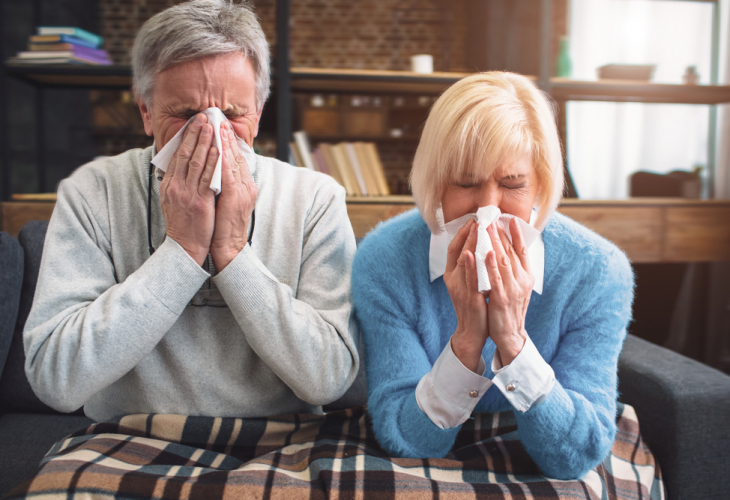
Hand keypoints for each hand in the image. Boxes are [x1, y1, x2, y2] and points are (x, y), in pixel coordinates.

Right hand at [160, 114, 217, 265]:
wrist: (184, 247)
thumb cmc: (183, 225)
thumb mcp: (173, 201)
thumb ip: (178, 184)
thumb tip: (182, 168)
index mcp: (169, 185)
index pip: (178, 156)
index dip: (186, 138)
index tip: (194, 124)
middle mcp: (175, 187)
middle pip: (185, 154)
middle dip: (195, 134)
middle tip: (203, 117)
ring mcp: (187, 194)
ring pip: (196, 162)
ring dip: (205, 142)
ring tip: (211, 126)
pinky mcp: (199, 202)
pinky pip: (207, 178)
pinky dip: (213, 162)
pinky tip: (218, 150)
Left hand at [209, 122, 257, 270]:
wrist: (228, 248)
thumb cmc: (223, 226)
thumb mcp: (225, 201)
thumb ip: (223, 184)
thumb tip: (213, 169)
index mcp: (245, 186)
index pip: (236, 159)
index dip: (228, 142)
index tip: (220, 127)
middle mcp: (247, 186)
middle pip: (237, 156)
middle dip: (227, 137)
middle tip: (218, 119)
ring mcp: (243, 191)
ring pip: (233, 161)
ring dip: (225, 143)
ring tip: (217, 127)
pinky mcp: (236, 198)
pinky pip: (229, 174)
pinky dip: (223, 160)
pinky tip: (217, 148)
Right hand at [444, 219, 488, 372]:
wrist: (471, 332)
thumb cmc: (474, 306)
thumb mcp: (469, 283)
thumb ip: (471, 267)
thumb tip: (478, 247)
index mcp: (452, 274)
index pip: (454, 248)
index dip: (462, 233)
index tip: (472, 220)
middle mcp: (453, 279)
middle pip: (457, 251)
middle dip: (467, 233)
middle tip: (477, 218)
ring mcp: (459, 288)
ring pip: (462, 262)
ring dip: (469, 243)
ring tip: (476, 228)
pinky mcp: (468, 298)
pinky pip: (469, 279)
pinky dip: (469, 266)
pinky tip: (471, 253)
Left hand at [485, 218, 533, 365]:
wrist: (511, 335)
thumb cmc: (510, 310)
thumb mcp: (517, 288)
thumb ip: (514, 271)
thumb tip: (508, 252)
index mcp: (527, 277)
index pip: (523, 250)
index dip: (517, 234)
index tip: (510, 219)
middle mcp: (522, 280)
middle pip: (511, 252)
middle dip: (500, 233)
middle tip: (491, 217)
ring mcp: (512, 289)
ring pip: (503, 261)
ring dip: (494, 243)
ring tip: (487, 227)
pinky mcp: (501, 298)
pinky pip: (495, 278)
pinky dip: (490, 264)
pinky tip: (485, 252)